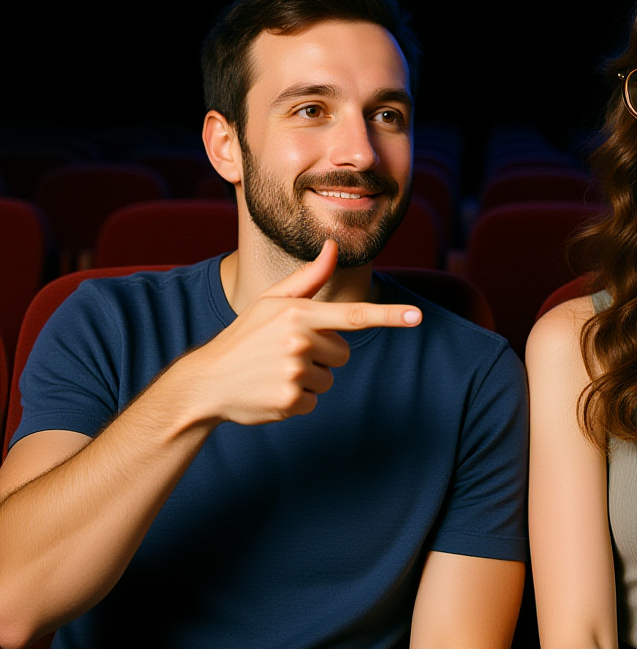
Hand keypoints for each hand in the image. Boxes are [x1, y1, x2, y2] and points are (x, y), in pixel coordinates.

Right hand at [167, 241, 421, 427]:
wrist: (207, 381)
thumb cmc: (245, 336)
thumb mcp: (273, 301)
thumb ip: (309, 278)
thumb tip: (333, 246)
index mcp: (299, 314)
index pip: (354, 315)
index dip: (389, 316)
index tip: (417, 317)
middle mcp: (299, 342)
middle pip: (343, 353)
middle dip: (323, 354)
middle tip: (287, 353)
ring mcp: (294, 373)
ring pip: (329, 378)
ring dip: (309, 378)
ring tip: (276, 371)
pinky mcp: (289, 401)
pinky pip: (314, 402)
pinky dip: (297, 399)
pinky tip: (272, 390)